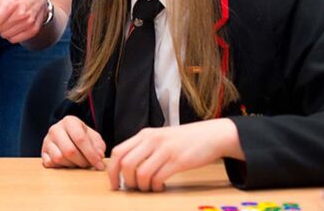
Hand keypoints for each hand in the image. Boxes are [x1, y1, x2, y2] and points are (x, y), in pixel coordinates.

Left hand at [0, 0, 49, 43]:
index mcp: (10, 4)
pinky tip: (16, 26)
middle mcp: (20, 14)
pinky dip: (11, 35)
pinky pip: (14, 40)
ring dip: (4, 30)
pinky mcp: (33, 30)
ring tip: (11, 20)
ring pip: (4, 36)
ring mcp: (27, 23)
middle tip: (2, 16)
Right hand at [41, 115, 105, 169]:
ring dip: (72, 165)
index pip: (80, 138)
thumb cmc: (81, 136)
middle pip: (69, 150)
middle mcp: (55, 129)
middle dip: (82, 162)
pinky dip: (60, 167)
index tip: (100, 165)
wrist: (66, 136)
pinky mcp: (42, 151)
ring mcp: (47, 140)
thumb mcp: (93, 137)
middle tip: (89, 165)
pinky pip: (50, 163)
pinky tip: (67, 163)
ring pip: (59, 158)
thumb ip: (99, 146)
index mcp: (69, 121)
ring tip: (78, 163)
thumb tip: (99, 156)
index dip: (91, 154)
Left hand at [106, 119, 243, 191]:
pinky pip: (159, 178)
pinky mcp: (178, 160)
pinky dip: (156, 186)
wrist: (211, 135)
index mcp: (144, 135)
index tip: (114, 184)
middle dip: (126, 181)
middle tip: (133, 188)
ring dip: (142, 186)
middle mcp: (152, 140)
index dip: (112, 171)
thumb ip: (143, 148)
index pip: (118, 152)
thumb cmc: (183, 140)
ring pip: (141, 173)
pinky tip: (160, 187)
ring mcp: (165, 150)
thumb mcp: (159, 138)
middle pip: (126, 164)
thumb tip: (125, 168)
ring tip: (149, 188)